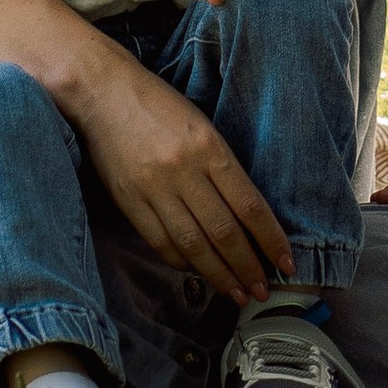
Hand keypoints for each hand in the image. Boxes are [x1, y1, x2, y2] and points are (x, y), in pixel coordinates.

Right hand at [72, 34, 293, 302]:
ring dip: (219, 275)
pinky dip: (183, 262)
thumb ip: (222, 167)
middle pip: (224, 232)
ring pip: (193, 245)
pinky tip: (199, 273)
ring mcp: (153, 189)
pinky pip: (161, 242)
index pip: (249, 206)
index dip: (271, 240)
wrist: (101, 93)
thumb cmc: (159, 105)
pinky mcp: (129, 202)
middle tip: (264, 291)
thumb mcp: (202, 125)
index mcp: (209, 147)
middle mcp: (183, 171)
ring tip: (238, 294)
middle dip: (248, 267)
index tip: (286, 263)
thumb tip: (247, 216)